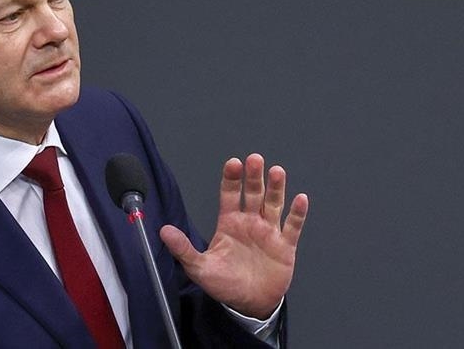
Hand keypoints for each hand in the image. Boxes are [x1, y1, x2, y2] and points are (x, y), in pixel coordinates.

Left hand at [159, 153, 308, 318]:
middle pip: (253, 194)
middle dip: (254, 177)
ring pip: (273, 204)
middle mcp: (250, 222)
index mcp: (230, 223)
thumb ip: (183, 249)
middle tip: (254, 159)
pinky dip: (297, 213)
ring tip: (276, 172)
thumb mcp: (200, 268)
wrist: (250, 304)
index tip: (233, 164)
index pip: (229, 195)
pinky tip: (300, 199)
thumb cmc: (225, 284)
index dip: (231, 179)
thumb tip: (164, 231)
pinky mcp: (285, 245)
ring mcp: (269, 232)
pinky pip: (292, 226)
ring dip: (276, 188)